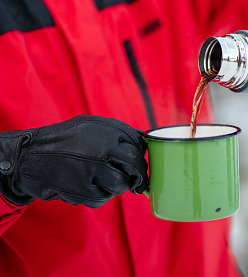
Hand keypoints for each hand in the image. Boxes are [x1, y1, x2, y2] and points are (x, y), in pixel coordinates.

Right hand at [0, 115, 147, 207]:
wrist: (28, 156)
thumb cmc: (62, 141)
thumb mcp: (90, 125)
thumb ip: (117, 133)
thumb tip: (143, 142)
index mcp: (108, 129)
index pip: (139, 145)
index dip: (141, 157)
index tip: (138, 165)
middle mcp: (105, 146)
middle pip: (136, 166)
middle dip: (137, 177)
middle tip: (135, 183)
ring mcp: (95, 168)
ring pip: (122, 185)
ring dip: (115, 187)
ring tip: (98, 181)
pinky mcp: (84, 188)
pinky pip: (103, 197)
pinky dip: (96, 196)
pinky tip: (82, 186)